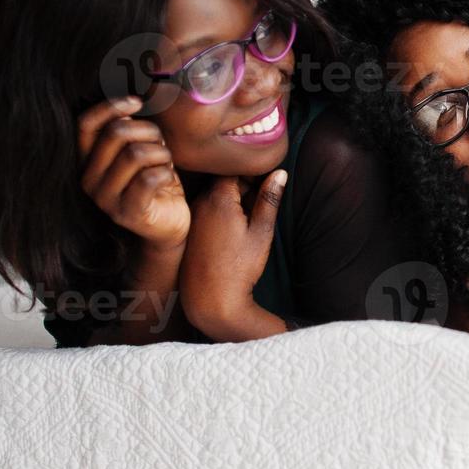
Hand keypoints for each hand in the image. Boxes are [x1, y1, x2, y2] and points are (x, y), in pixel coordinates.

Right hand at [78, 97, 189, 251]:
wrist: (168, 225)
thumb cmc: (154, 182)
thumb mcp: (138, 151)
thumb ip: (128, 131)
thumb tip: (129, 103)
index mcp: (87, 161)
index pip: (85, 124)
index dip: (110, 107)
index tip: (136, 103)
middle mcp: (89, 180)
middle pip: (116, 134)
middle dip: (148, 131)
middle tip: (161, 144)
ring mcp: (106, 199)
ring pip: (135, 154)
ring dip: (160, 153)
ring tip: (165, 163)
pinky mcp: (128, 213)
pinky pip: (149, 178)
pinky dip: (165, 172)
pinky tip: (167, 179)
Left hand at [178, 171, 287, 340]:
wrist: (211, 301)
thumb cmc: (240, 268)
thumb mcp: (261, 232)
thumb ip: (269, 199)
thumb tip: (280, 173)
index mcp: (218, 198)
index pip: (234, 168)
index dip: (252, 171)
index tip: (265, 180)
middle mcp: (199, 203)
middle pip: (222, 181)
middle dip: (242, 185)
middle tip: (260, 200)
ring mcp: (192, 218)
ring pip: (213, 196)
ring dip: (230, 199)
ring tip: (248, 218)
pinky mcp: (189, 232)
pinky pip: (204, 212)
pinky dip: (219, 213)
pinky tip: (231, 232)